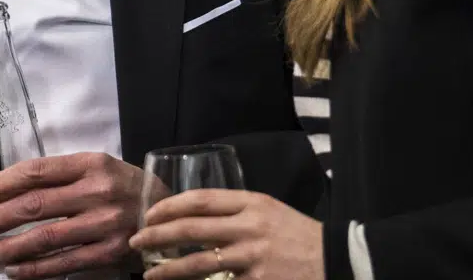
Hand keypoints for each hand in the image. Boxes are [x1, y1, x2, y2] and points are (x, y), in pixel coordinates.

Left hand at [0, 152, 143, 278]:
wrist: (166, 213)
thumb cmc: (122, 187)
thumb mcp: (93, 168)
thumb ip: (52, 175)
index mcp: (91, 164)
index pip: (36, 171)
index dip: (2, 185)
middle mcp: (98, 191)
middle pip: (34, 205)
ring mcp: (104, 224)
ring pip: (43, 238)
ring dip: (8, 248)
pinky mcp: (108, 253)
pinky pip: (61, 264)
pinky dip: (32, 269)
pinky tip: (13, 269)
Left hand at [130, 189, 323, 279]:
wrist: (335, 260)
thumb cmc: (298, 235)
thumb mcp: (270, 211)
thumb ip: (237, 212)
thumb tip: (195, 218)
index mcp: (252, 203)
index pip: (201, 200)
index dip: (169, 206)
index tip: (150, 214)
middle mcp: (249, 227)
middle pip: (191, 229)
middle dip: (157, 235)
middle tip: (137, 242)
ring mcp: (252, 257)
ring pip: (197, 263)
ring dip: (167, 270)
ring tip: (149, 274)